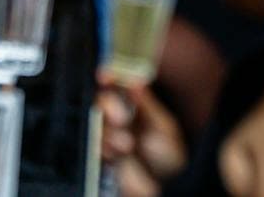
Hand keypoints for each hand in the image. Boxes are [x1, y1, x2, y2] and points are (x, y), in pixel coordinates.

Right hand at [97, 79, 187, 196]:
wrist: (167, 187)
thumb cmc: (169, 156)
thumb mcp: (163, 126)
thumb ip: (147, 104)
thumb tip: (134, 81)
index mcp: (135, 106)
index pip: (117, 86)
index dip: (109, 78)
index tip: (104, 77)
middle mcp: (120, 119)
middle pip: (102, 102)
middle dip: (108, 106)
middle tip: (121, 118)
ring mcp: (110, 137)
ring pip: (97, 124)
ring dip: (110, 133)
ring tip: (127, 145)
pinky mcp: (103, 156)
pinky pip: (94, 146)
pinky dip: (104, 148)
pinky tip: (116, 154)